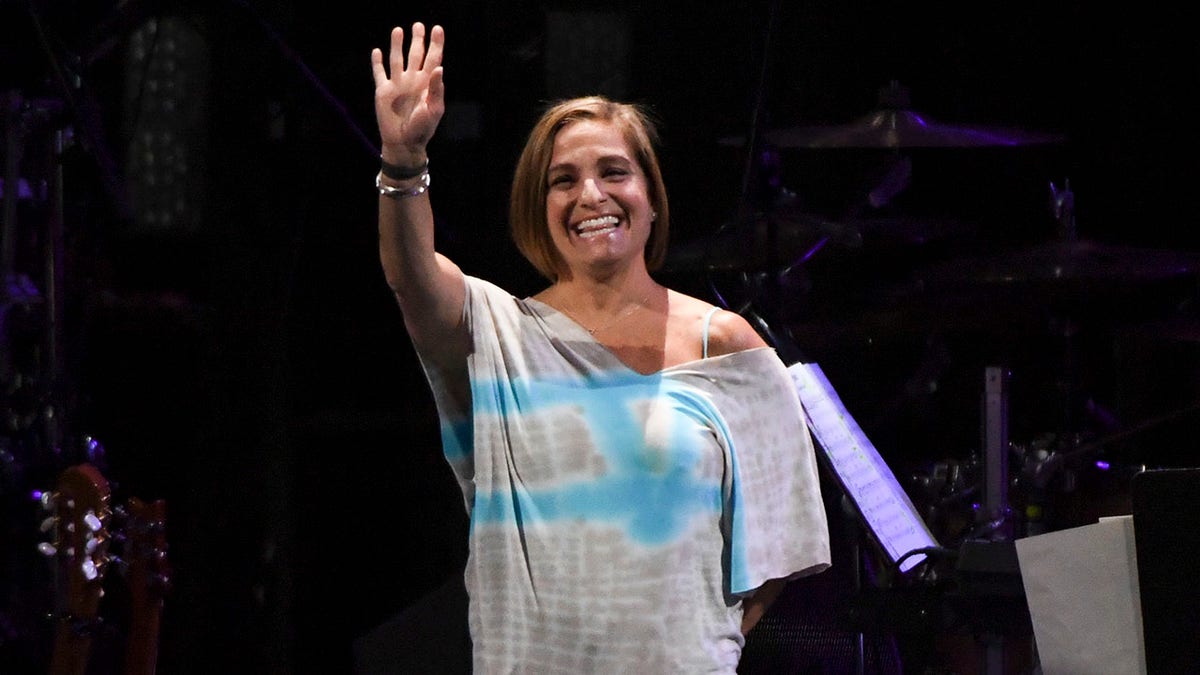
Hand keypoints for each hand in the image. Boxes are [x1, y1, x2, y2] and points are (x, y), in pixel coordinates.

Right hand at [371, 23, 444, 163]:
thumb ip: (436, 88)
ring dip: (397, 45)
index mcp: (427, 84)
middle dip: (418, 40)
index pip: (433, 59)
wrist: (404, 143)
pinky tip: (377, 51)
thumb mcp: (433, 110)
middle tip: (418, 25)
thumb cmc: (422, 129)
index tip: (437, 29)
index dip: (436, 44)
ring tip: (398, 30)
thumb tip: (439, 67)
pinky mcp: (383, 91)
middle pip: (415, 55)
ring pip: (397, 59)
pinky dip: (377, 62)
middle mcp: (412, 80)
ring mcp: (397, 84)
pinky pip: (379, 73)